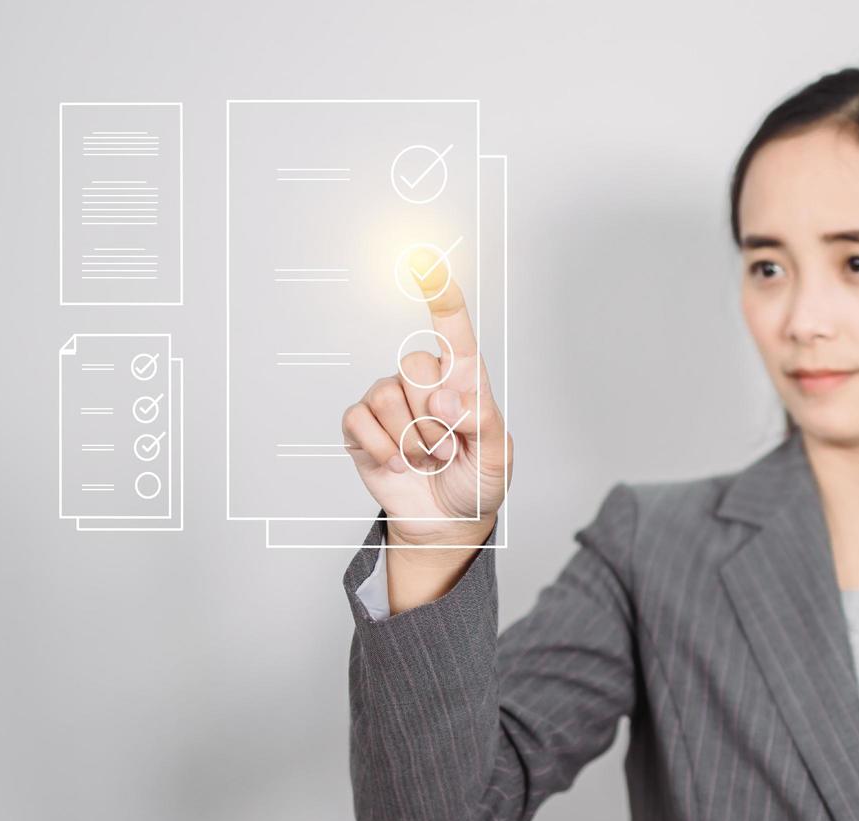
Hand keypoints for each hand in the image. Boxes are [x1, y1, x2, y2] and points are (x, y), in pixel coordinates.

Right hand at [341, 269, 511, 548]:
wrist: (446, 521)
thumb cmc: (477, 480)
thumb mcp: (498, 456)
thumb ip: (483, 422)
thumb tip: (447, 398)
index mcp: (463, 377)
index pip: (451, 327)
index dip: (439, 293)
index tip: (426, 261)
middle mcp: (423, 380)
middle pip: (415, 368)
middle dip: (434, 418)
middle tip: (449, 449)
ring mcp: (390, 399)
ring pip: (387, 396)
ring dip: (412, 440)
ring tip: (428, 460)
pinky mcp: (362, 424)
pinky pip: (359, 419)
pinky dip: (382, 447)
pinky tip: (398, 464)